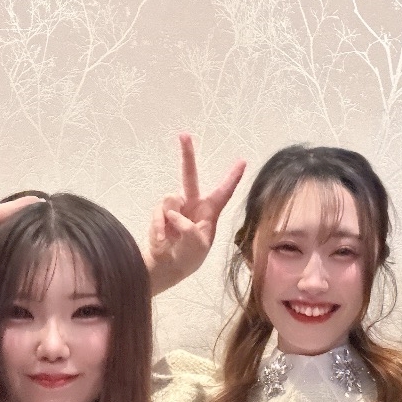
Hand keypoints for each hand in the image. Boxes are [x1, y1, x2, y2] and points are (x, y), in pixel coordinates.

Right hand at [145, 134, 246, 294]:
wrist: (167, 267)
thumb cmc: (189, 258)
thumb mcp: (197, 246)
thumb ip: (188, 228)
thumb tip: (173, 213)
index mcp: (209, 213)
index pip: (223, 192)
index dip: (232, 177)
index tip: (242, 161)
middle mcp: (193, 205)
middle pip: (190, 175)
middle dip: (187, 154)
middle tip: (184, 135)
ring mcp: (176, 207)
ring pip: (170, 198)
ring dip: (170, 217)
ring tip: (172, 236)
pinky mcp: (161, 212)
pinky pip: (159, 211)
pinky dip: (160, 225)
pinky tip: (163, 238)